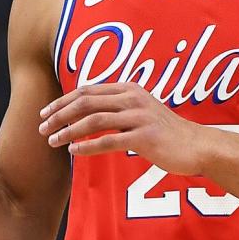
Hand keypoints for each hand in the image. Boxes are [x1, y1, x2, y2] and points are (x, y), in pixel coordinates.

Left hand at [37, 83, 205, 175]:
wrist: (197, 146)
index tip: (45, 112)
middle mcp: (133, 98)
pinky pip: (110, 140)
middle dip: (60, 114)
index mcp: (129, 88)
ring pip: (94, 119)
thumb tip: (85, 113)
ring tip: (53, 141)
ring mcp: (140, 116)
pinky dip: (88, 145)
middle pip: (86, 102)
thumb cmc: (166, 132)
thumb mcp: (141, 110)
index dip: (62, 101)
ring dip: (69, 130)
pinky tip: (74, 151)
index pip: (87, 90)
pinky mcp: (145, 137)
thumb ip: (117, 107)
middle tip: (41, 127)